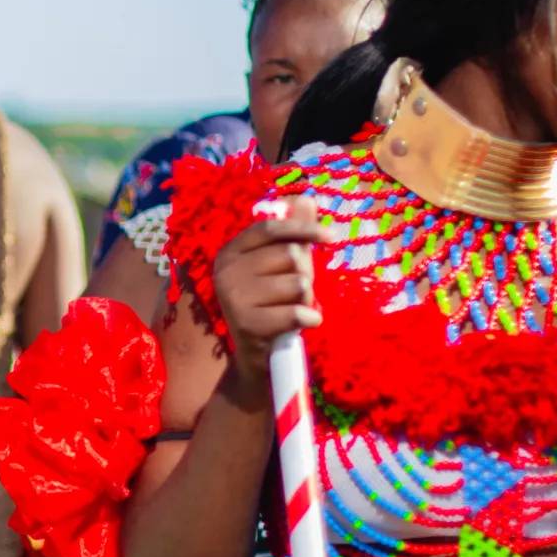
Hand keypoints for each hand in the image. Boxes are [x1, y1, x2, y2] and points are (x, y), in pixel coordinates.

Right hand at [211, 198, 336, 398]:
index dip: (303, 228)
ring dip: (307, 299)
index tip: (331, 237)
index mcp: (230, 252)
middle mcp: (225, 272)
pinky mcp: (247, 324)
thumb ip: (293, 234)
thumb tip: (307, 199)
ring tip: (294, 309)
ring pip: (298, 283)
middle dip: (306, 274)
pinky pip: (297, 312)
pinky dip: (310, 318)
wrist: (257, 358)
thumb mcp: (282, 267)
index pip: (270, 227)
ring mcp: (233, 298)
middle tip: (298, 293)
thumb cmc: (273, 305)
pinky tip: (302, 324)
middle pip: (289, 255)